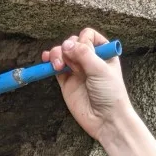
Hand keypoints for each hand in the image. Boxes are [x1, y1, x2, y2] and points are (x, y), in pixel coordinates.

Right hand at [42, 27, 132, 144]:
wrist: (105, 119)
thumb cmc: (110, 94)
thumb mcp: (100, 70)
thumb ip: (84, 54)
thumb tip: (66, 44)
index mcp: (102, 52)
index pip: (88, 36)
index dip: (82, 41)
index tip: (83, 53)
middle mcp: (89, 59)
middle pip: (72, 43)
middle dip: (67, 48)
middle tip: (68, 60)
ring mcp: (77, 70)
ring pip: (62, 53)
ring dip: (57, 55)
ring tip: (57, 65)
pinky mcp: (66, 82)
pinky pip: (55, 68)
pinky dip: (49, 63)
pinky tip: (46, 60)